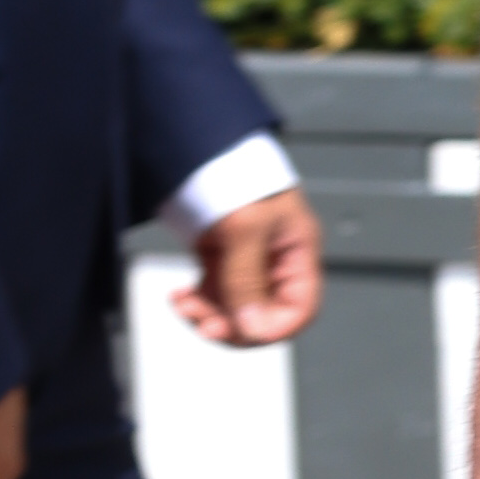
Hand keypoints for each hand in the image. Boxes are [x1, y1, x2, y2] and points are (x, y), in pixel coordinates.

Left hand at [172, 187, 321, 346]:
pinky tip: (180, 296)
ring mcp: (247, 260)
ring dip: (208, 314)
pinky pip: (213, 293)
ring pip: (234, 308)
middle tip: (205, 324)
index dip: (275, 327)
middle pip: (263, 314)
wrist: (196, 146)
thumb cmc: (233, 173)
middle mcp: (275, 260)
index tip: (242, 331)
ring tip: (184, 305)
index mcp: (297, 251)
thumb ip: (246, 281)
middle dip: (233, 323)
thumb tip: (251, 329)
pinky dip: (197, 301)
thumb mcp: (244, 229)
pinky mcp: (220, 257)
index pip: (300, 308)